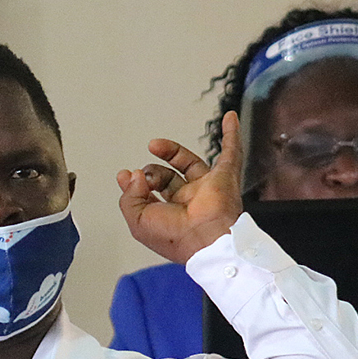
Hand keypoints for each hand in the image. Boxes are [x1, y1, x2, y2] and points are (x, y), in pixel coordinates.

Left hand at [117, 110, 244, 262]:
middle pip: (168, 178)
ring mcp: (207, 188)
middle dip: (152, 172)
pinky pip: (231, 152)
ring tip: (154, 145)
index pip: (151, 194)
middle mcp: (189, 202)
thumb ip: (130, 196)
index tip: (125, 175)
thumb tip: (133, 176)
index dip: (136, 183)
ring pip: (190, 163)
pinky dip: (231, 134)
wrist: (206, 239)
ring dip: (172, 151)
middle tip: (144, 174)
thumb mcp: (138, 220)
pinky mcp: (225, 177)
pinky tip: (228, 119)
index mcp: (169, 215)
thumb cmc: (175, 237)